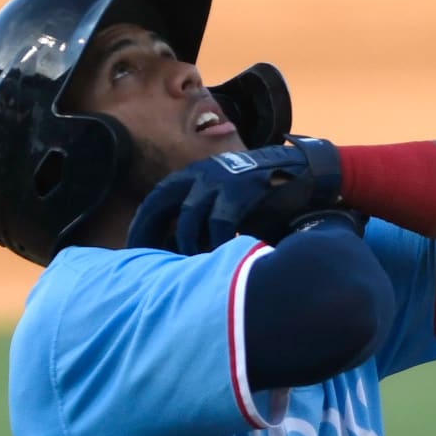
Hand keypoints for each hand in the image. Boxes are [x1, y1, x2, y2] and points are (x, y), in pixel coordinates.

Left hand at [126, 135, 344, 254]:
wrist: (302, 172)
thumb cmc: (262, 196)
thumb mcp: (225, 202)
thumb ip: (202, 219)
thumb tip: (177, 250)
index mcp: (194, 176)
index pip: (156, 199)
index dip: (142, 224)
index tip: (132, 248)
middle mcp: (202, 174)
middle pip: (162, 203)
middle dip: (150, 232)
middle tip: (145, 259)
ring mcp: (222, 179)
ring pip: (189, 216)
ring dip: (186, 242)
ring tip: (189, 263)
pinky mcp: (242, 189)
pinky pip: (220, 221)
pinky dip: (215, 241)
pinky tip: (218, 254)